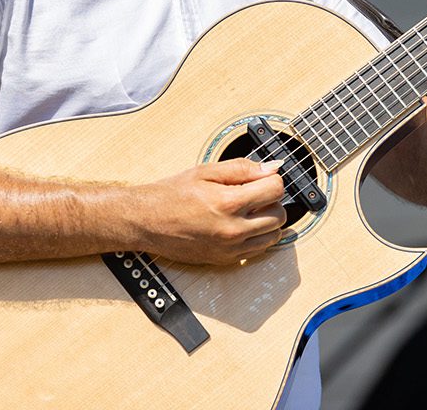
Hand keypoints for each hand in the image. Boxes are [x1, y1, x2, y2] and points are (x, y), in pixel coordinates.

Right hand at [130, 158, 286, 265]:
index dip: (271, 179)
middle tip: (254, 193)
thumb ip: (241, 168)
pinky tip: (241, 224)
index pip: (275, 190)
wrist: (146, 221)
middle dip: (271, 200)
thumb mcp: (204, 171)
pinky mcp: (226, 260)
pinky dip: (257, 237)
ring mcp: (231, 247)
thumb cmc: (170, 195)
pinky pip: (259, 250)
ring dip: (268, 221)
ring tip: (248, 210)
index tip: (263, 178)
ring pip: (274, 236)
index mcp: (228, 202)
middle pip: (280, 215)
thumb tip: (272, 167)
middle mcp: (233, 229)